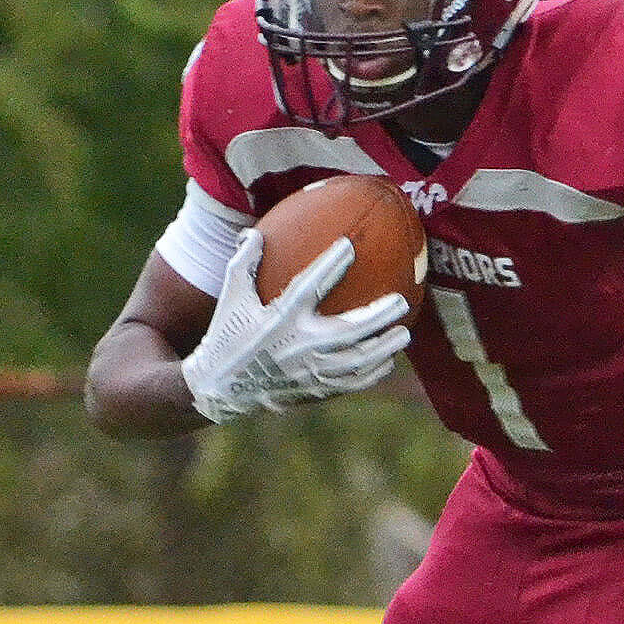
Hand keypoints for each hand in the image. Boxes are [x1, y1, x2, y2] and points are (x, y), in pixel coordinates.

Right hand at [181, 232, 411, 421]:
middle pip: (348, 331)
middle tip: (400, 300)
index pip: (308, 287)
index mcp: (278, 320)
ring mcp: (308, 372)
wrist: (220, 389)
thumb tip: (255, 233)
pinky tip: (387, 361)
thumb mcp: (230, 298)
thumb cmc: (227, 335)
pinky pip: (350, 383)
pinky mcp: (314, 391)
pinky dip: (371, 373)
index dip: (329, 265)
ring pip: (356, 362)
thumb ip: (244, 264)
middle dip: (377, 316)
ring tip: (403, 333)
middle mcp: (297, 347)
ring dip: (382, 348)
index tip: (349, 245)